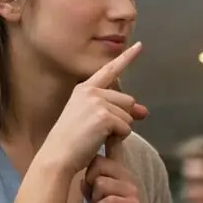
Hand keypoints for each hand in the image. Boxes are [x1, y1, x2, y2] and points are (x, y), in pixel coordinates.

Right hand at [43, 43, 146, 174]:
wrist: (57, 156)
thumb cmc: (73, 141)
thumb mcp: (93, 119)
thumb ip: (118, 111)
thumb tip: (145, 111)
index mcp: (85, 89)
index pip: (110, 70)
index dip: (127, 57)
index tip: (139, 45)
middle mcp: (91, 91)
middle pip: (127, 101)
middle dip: (122, 117)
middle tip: (101, 131)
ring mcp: (98, 102)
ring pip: (128, 115)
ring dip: (120, 129)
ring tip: (97, 136)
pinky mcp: (104, 116)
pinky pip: (126, 128)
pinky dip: (119, 138)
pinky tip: (100, 141)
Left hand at [83, 138, 159, 202]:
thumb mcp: (97, 202)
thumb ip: (89, 189)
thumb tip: (81, 179)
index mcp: (119, 172)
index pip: (113, 147)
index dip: (107, 135)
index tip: (98, 129)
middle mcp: (126, 175)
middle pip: (99, 164)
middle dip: (90, 180)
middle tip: (92, 194)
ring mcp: (131, 189)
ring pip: (102, 183)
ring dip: (95, 197)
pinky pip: (111, 199)